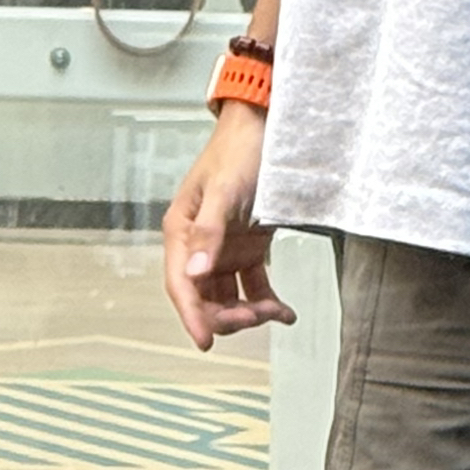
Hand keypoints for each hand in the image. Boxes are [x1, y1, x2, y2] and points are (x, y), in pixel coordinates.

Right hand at [162, 104, 296, 351]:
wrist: (267, 128)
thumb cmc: (239, 152)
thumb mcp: (225, 192)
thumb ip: (210, 233)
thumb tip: (196, 273)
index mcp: (182, 232)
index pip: (182, 285)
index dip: (192, 316)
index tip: (205, 342)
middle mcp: (199, 246)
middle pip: (206, 298)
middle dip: (230, 315)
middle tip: (258, 316)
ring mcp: (224, 250)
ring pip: (230, 297)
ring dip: (251, 311)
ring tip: (277, 310)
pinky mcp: (248, 249)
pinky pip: (255, 285)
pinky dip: (269, 301)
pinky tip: (287, 312)